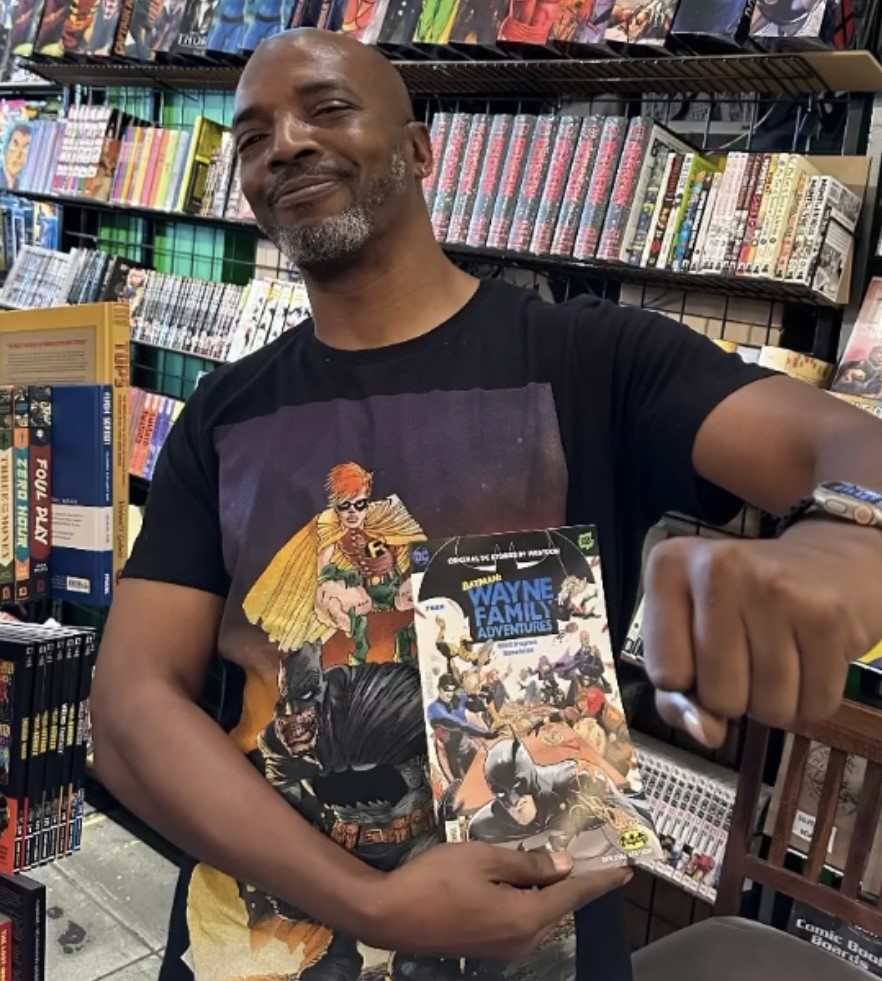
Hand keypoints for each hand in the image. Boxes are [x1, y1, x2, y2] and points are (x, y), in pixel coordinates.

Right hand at [355, 841, 630, 959]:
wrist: (389, 914)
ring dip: (552, 888)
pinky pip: (522, 919)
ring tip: (560, 860)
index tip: (626, 868)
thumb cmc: (435, 879)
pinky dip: (531, 898)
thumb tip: (562, 866)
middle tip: (591, 852)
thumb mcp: (483, 859)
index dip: (600, 879)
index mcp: (526, 917)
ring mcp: (505, 947)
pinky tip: (526, 878)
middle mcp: (523, 939)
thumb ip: (527, 863)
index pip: (574, 894)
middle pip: (560, 906)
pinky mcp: (488, 946)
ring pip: (541, 913)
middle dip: (576, 880)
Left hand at [641, 521, 881, 747]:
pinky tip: (809, 657)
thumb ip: (678, 691)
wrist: (829, 562)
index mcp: (668, 568)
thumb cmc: (745, 602)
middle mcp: (716, 569)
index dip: (687, 683)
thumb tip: (705, 733)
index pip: (664, 674)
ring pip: (768, 708)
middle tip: (750, 652)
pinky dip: (812, 698)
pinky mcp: (825, 615)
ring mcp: (773, 589)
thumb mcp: (691, 629)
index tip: (702, 653)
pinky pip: (814, 705)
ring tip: (779, 653)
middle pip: (718, 697)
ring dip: (775, 700)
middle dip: (736, 695)